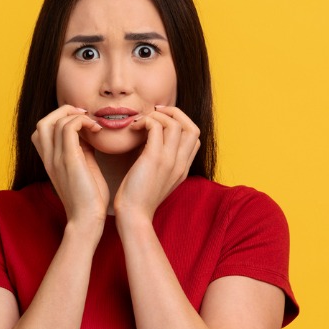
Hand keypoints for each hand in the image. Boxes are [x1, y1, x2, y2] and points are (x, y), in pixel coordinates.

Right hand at [31, 105, 108, 226]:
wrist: (87, 219)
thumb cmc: (89, 199)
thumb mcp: (82, 169)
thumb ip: (81, 151)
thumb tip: (88, 134)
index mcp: (50, 161)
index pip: (42, 130)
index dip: (60, 119)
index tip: (82, 123)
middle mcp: (48, 158)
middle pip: (43, 122)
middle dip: (64, 112)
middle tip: (85, 117)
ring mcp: (56, 158)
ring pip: (53, 121)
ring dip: (74, 115)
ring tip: (92, 123)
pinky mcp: (68, 160)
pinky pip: (68, 128)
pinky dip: (83, 121)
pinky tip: (97, 129)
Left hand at [113, 105, 200, 220]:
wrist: (134, 216)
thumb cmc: (138, 199)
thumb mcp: (157, 180)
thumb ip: (161, 163)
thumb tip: (151, 143)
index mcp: (183, 168)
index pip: (194, 137)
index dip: (181, 123)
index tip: (162, 122)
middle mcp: (181, 163)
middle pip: (192, 126)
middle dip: (174, 113)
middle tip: (155, 113)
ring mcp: (170, 160)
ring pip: (176, 123)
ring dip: (157, 116)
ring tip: (141, 121)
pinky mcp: (155, 158)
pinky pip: (156, 127)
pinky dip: (145, 121)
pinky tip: (134, 128)